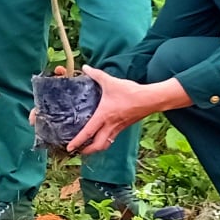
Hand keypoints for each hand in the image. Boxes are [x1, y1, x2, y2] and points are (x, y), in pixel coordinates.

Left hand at [65, 64, 186, 155]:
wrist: (150, 99)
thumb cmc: (130, 92)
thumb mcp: (111, 82)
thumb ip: (96, 74)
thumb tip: (85, 68)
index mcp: (103, 116)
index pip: (87, 132)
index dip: (77, 141)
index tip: (69, 148)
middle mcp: (110, 125)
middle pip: (97, 145)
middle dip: (87, 151)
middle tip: (77, 150)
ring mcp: (118, 128)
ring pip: (106, 144)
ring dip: (96, 148)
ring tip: (88, 147)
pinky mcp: (124, 127)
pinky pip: (112, 138)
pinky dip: (105, 141)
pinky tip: (101, 136)